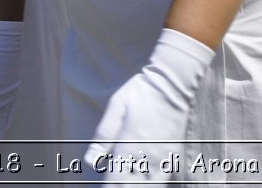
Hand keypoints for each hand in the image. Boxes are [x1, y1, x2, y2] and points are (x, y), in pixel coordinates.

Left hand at [85, 28, 213, 183]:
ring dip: (137, 186)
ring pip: (148, 186)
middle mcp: (145, 156)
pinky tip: (146, 181)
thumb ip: (103, 134)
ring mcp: (161, 157)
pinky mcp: (172, 154)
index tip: (104, 187)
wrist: (172, 84)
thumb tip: (90, 160)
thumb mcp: (117, 106)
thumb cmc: (141, 92)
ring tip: (128, 181)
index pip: (114, 182)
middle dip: (121, 187)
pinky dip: (153, 184)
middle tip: (115, 181)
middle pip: (131, 187)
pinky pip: (163, 179)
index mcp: (127, 146)